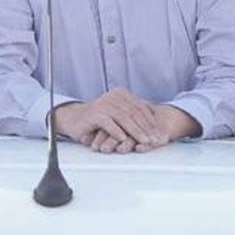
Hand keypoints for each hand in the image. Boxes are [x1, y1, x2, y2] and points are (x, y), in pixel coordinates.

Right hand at [53, 88, 168, 151]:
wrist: (75, 119)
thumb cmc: (100, 119)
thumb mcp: (119, 114)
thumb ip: (133, 114)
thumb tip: (155, 121)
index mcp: (121, 94)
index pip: (140, 108)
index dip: (151, 121)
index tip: (159, 134)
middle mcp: (113, 96)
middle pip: (134, 113)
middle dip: (146, 128)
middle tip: (155, 140)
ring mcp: (103, 104)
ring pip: (124, 118)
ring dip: (135, 131)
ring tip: (144, 141)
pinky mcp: (94, 114)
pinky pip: (108, 123)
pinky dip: (117, 132)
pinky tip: (124, 139)